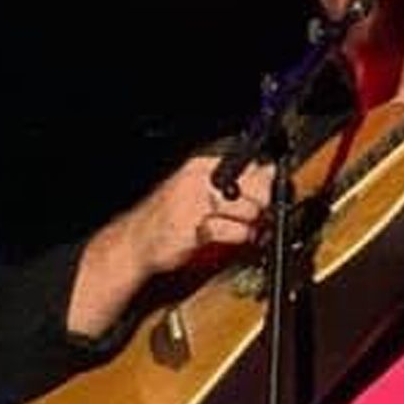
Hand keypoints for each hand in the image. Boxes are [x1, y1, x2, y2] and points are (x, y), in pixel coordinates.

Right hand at [118, 154, 273, 275]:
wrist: (135, 241)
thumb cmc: (168, 216)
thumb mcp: (199, 190)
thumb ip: (233, 181)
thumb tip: (269, 171)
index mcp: (200, 166)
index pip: (249, 163)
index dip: (265, 182)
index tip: (265, 195)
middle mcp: (198, 179)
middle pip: (254, 185)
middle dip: (262, 204)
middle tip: (256, 216)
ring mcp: (194, 203)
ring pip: (247, 208)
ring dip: (251, 223)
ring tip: (243, 229)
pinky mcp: (193, 228)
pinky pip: (232, 230)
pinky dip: (239, 236)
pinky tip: (232, 237)